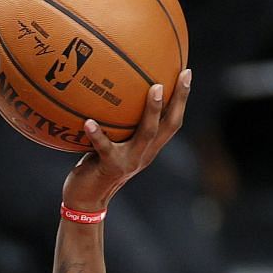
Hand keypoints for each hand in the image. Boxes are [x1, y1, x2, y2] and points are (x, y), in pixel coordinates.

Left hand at [62, 69, 190, 212]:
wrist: (85, 200)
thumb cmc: (94, 167)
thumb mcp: (110, 145)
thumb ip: (115, 127)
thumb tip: (108, 95)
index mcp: (148, 148)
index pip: (172, 121)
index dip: (181, 98)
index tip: (186, 72)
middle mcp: (144, 154)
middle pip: (169, 125)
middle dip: (178, 99)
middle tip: (180, 75)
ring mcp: (130, 161)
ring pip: (147, 133)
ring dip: (153, 110)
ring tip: (154, 88)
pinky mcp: (110, 168)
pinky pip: (105, 147)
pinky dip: (97, 134)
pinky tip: (88, 121)